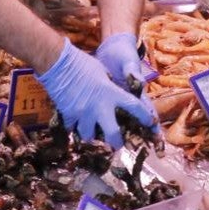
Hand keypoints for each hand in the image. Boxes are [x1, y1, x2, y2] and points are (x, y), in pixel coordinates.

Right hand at [37, 39, 155, 148]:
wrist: (58, 64)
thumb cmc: (82, 63)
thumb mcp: (103, 73)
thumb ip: (110, 87)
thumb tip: (116, 94)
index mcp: (112, 93)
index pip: (135, 107)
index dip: (144, 117)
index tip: (149, 123)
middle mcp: (100, 107)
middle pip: (112, 134)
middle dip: (116, 143)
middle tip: (117, 145)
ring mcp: (83, 113)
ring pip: (89, 135)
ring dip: (91, 135)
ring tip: (91, 132)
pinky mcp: (69, 115)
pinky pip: (72, 128)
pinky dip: (74, 127)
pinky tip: (74, 123)